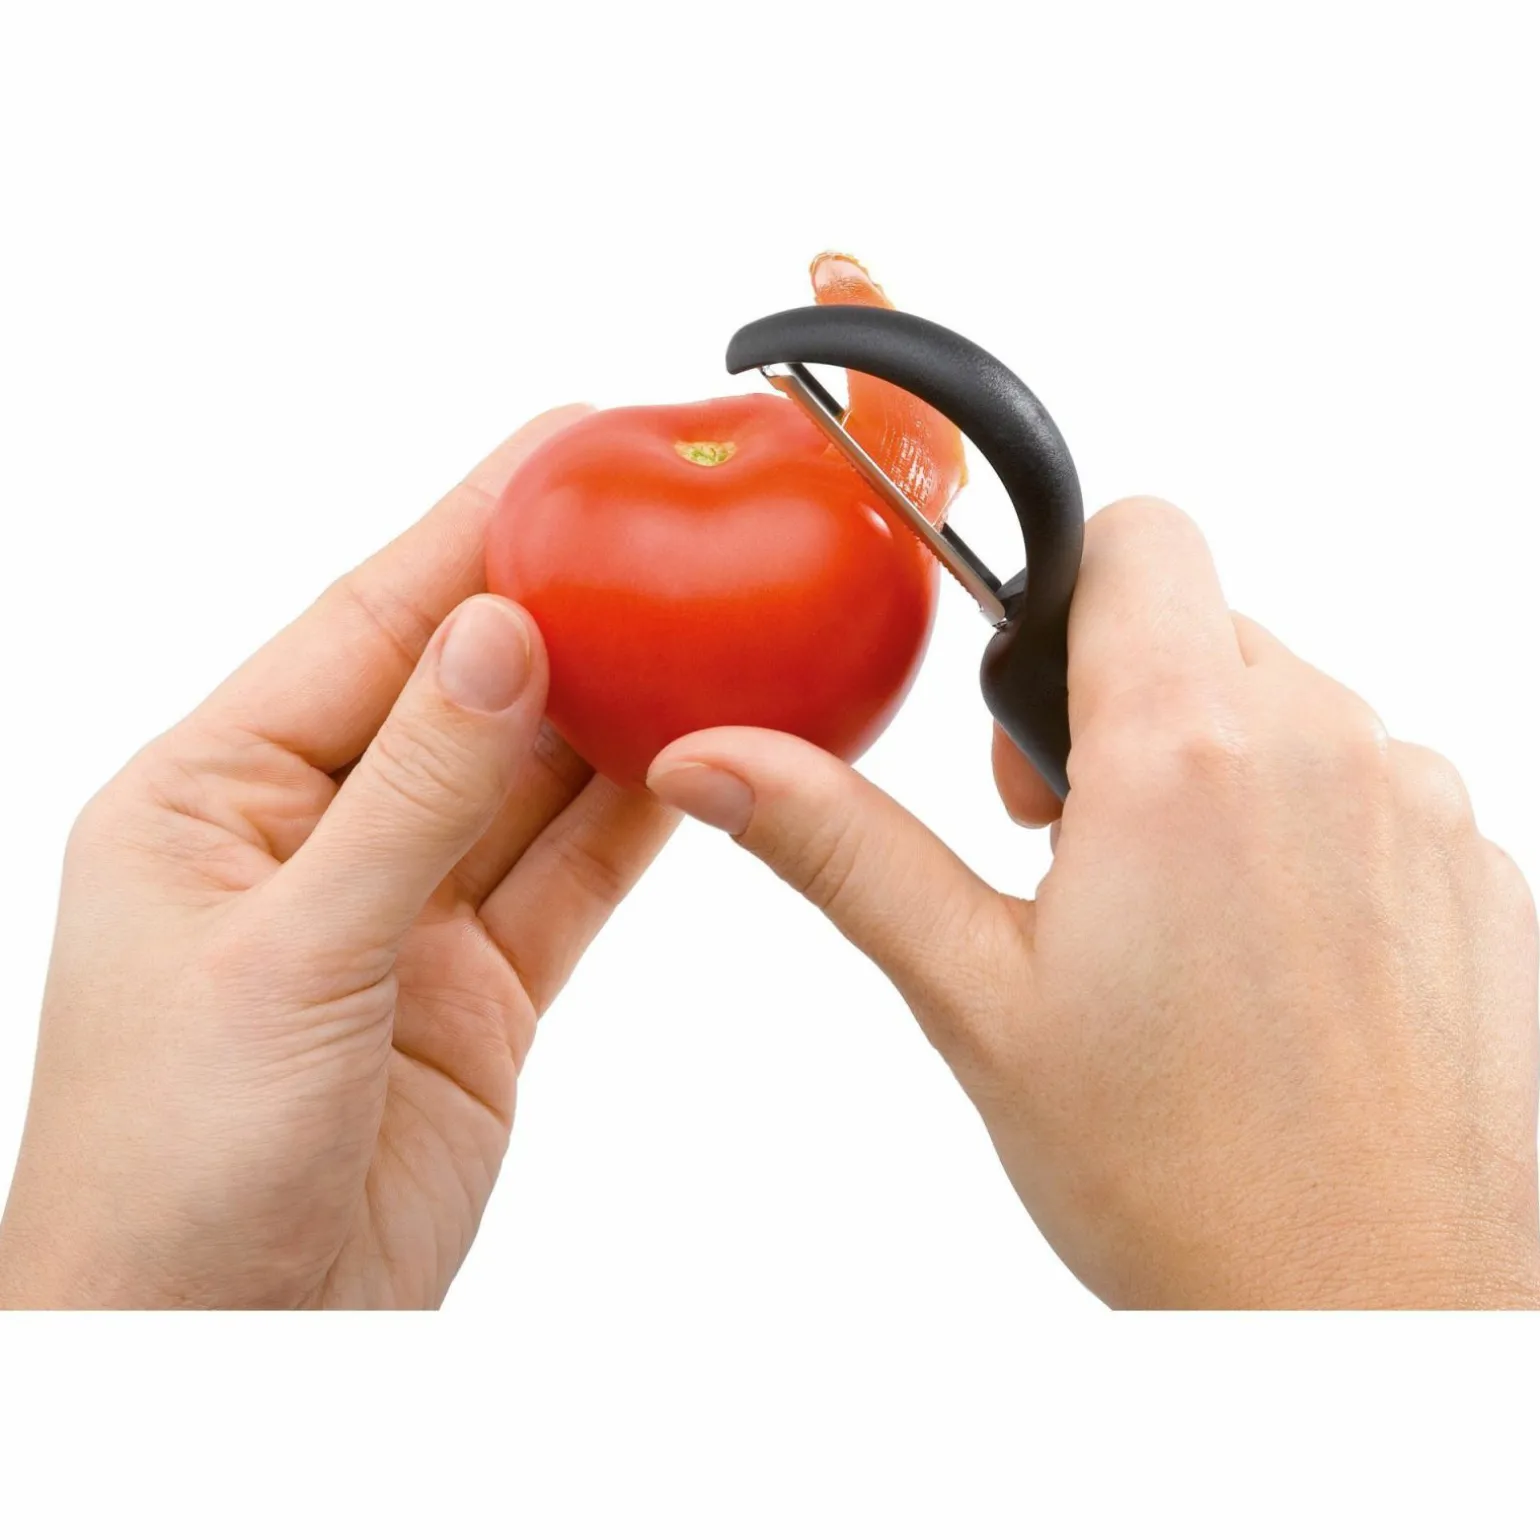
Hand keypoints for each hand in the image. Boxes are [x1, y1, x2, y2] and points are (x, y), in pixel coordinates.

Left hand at [0, 407, 676, 1308]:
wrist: (217, 1350)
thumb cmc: (171, 1170)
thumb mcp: (287, 958)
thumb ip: (410, 795)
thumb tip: (501, 638)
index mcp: (215, 793)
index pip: (366, 623)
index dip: (473, 526)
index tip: (568, 445)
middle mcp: (314, 831)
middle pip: (466, 685)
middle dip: (568, 600)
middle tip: (674, 514)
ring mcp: (406, 908)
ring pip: (535, 776)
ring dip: (621, 703)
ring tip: (718, 616)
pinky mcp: (480, 982)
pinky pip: (572, 873)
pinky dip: (638, 815)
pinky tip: (702, 748)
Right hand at [648, 498, 1539, 1308]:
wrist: (1381, 1323)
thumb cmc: (1176, 1178)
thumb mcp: (975, 997)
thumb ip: (842, 847)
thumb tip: (712, 760)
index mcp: (1188, 755)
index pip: (1138, 535)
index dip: (1064, 597)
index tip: (1033, 726)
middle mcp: (1332, 750)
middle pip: (1208, 628)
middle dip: (1127, 704)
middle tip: (1081, 855)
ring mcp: (1429, 810)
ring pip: (1296, 710)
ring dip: (1225, 777)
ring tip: (1184, 932)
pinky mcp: (1486, 876)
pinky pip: (1381, 790)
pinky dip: (1317, 838)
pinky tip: (1280, 972)